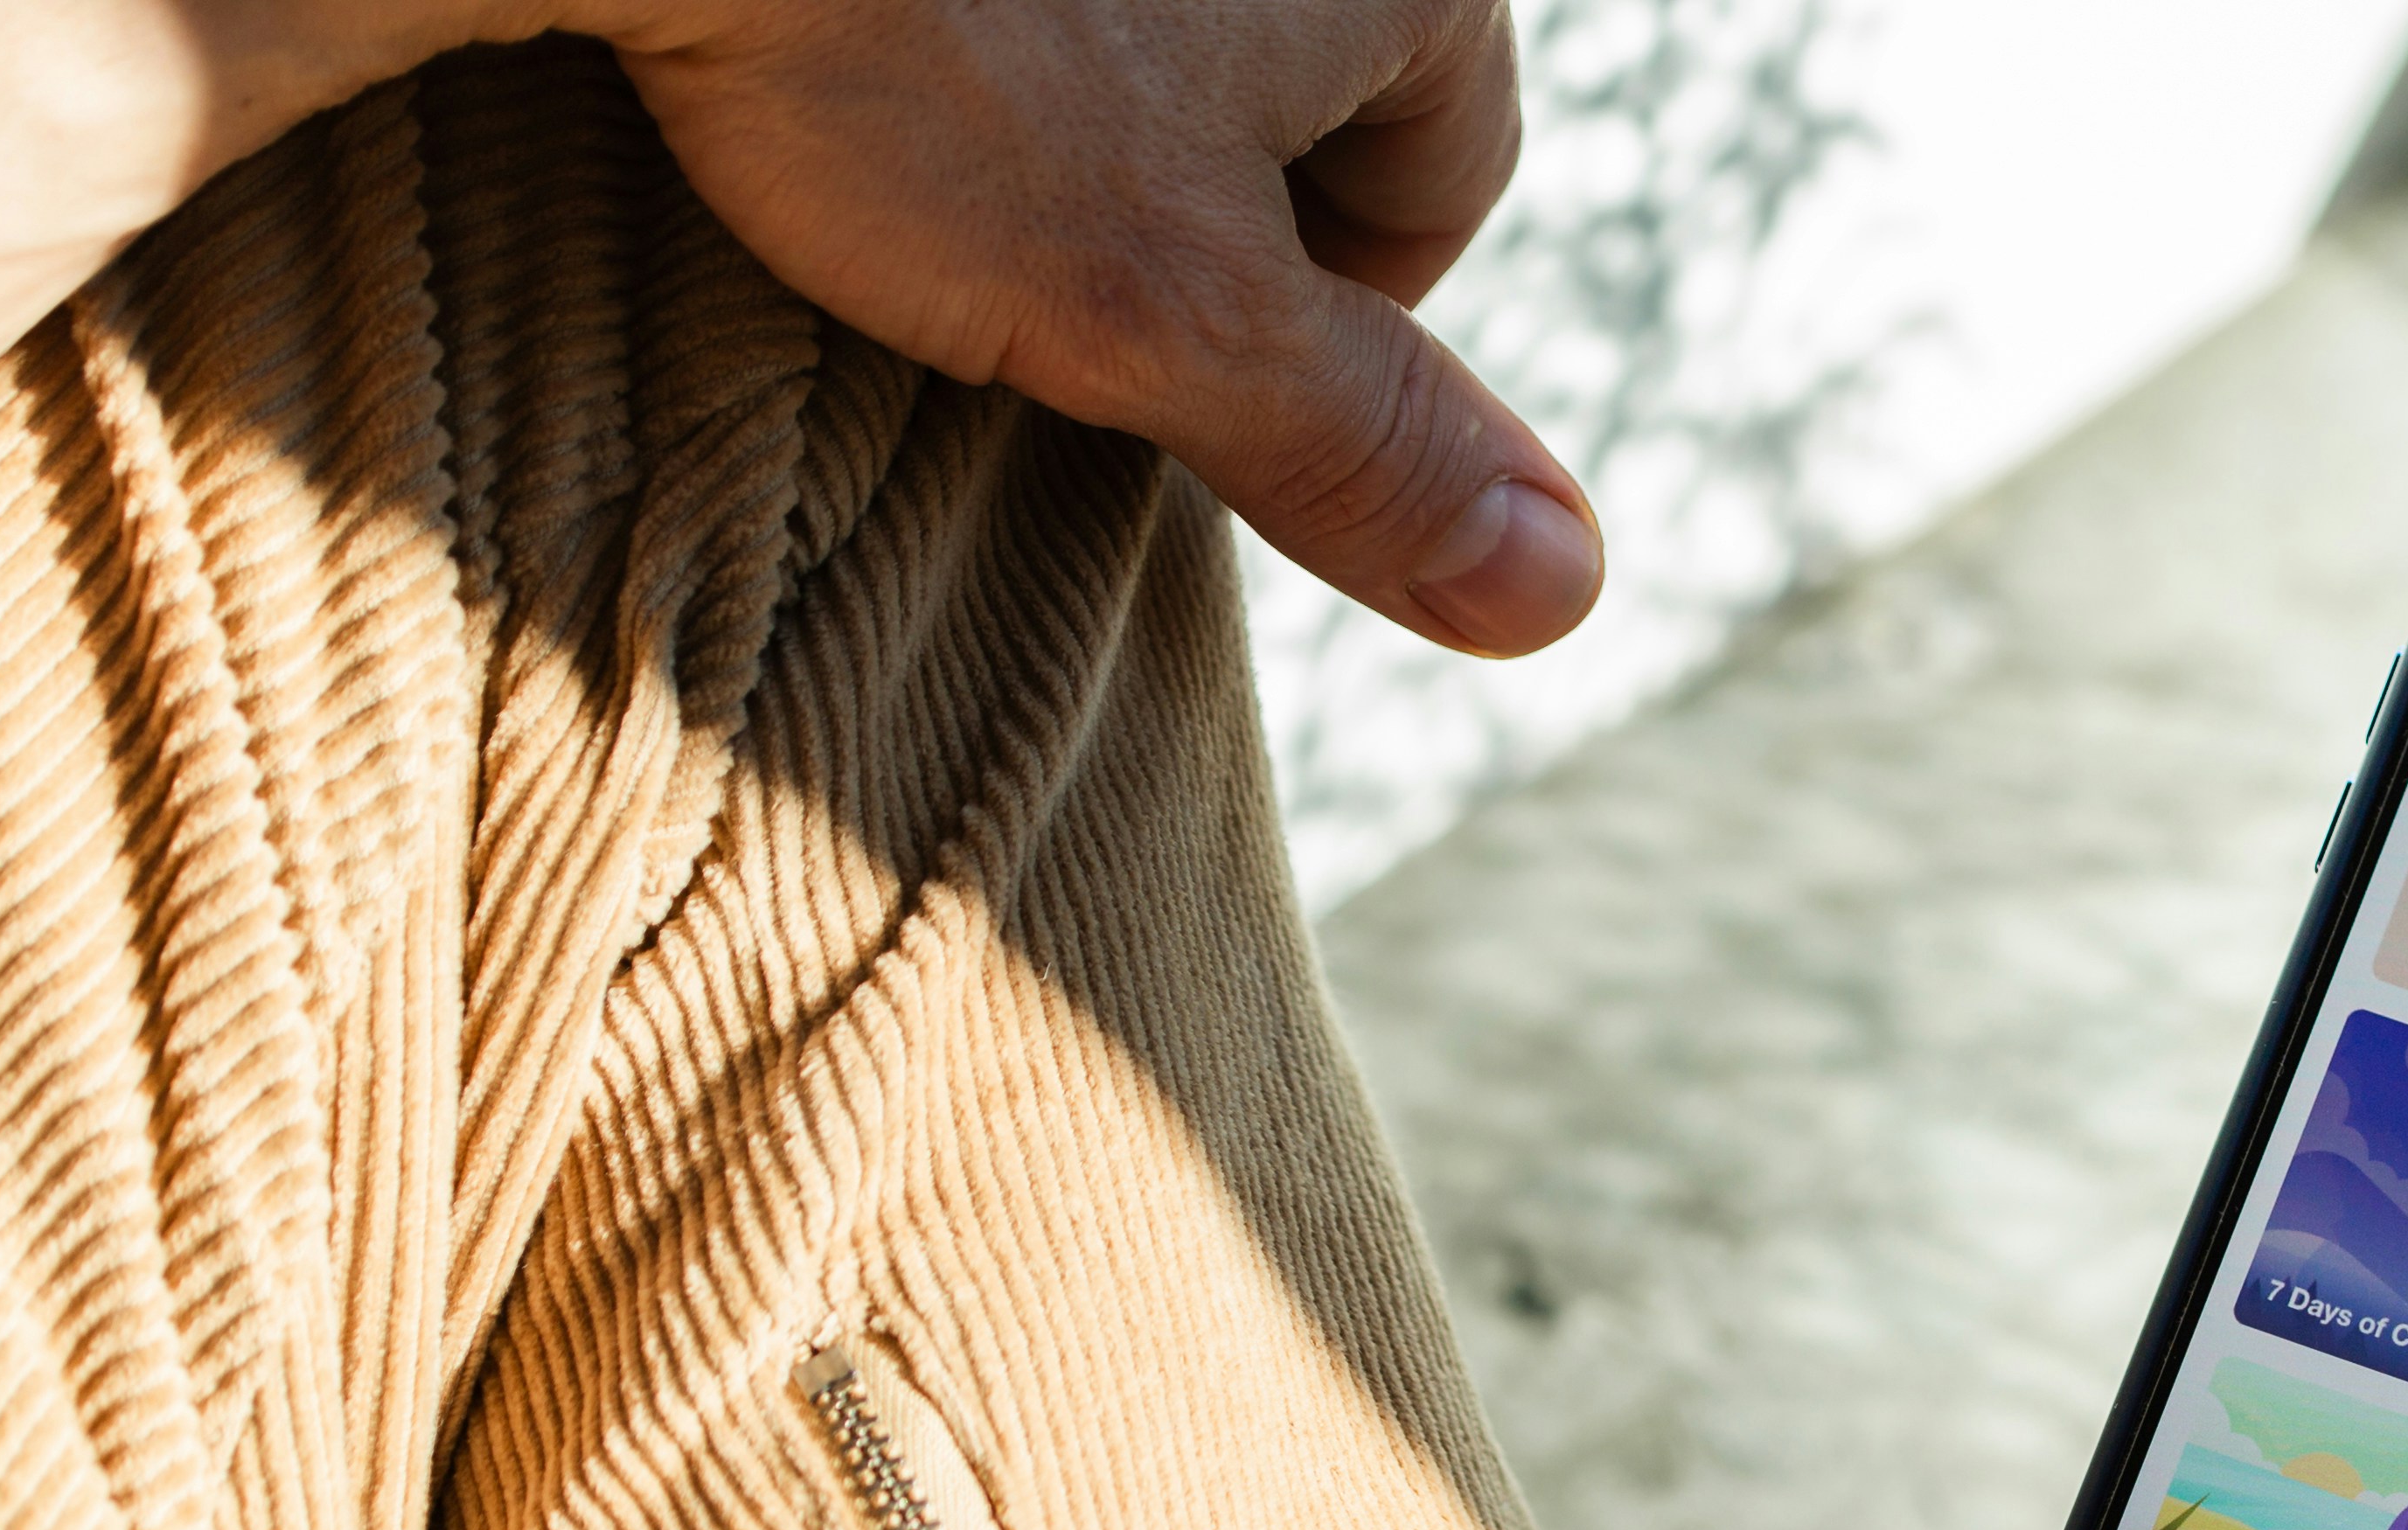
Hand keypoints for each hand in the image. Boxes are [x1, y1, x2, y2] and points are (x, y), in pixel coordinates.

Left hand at [584, 0, 1596, 650]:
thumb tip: (1566, 594)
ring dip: (1064, 99)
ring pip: (1146, 17)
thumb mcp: (1168, 316)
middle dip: (1191, 199)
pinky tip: (841, 49)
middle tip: (1023, 273)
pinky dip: (947, 14)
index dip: (1320, 332)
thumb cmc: (907, 54)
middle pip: (1304, 81)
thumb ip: (1369, 450)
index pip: (1445, 183)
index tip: (1160, 369)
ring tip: (902, 147)